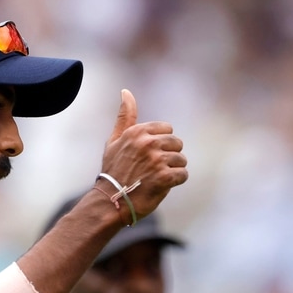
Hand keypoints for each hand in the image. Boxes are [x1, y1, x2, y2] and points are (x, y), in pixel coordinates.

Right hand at [98, 89, 187, 220]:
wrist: (110, 201)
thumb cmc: (112, 171)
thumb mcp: (114, 141)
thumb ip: (124, 116)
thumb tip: (126, 91)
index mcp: (137, 131)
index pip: (167, 130)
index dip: (161, 144)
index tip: (148, 156)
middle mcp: (148, 143)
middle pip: (177, 144)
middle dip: (168, 156)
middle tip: (152, 169)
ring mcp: (157, 160)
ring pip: (181, 160)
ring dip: (172, 170)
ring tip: (155, 178)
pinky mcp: (164, 177)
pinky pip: (183, 175)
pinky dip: (175, 182)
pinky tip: (160, 186)